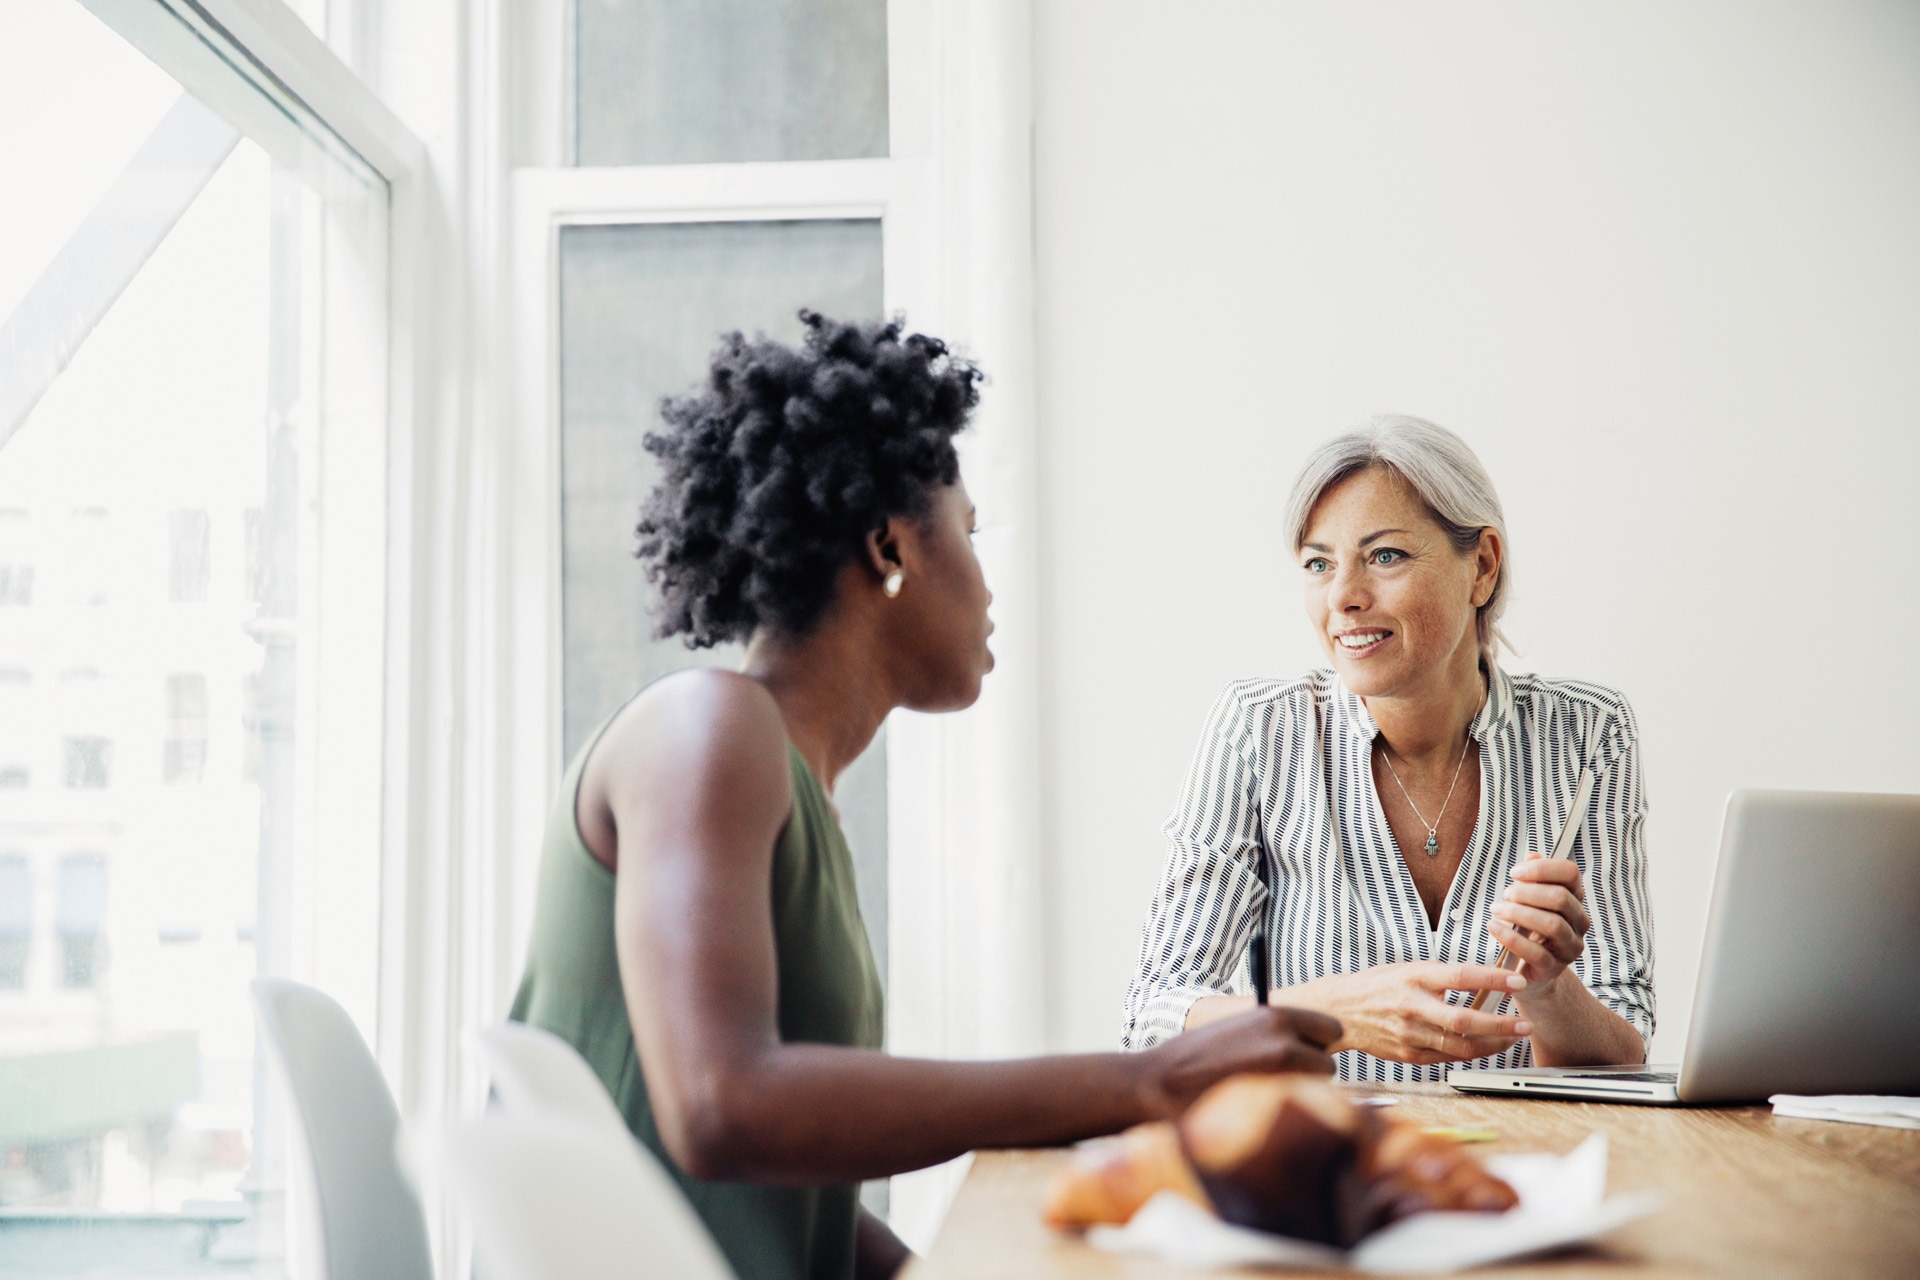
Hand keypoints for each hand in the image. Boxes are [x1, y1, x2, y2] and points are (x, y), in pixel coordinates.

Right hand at [1147, 1005, 1341, 1114]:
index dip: (1316, 1043)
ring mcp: (1280, 1074)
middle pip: (1327, 1060)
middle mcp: (1284, 1039)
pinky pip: (1298, 1109)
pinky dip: (1285, 1111)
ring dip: (1298, 1093)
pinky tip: (1258, 1107)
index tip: (1301, 1053)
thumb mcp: (1240, 1028)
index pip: (1330, 1028)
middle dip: (1310, 1071)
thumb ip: (1274, 1033)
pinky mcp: (1272, 1102)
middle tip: (1276, 1078)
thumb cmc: (1196, 1057)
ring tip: (1262, 1093)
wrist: (1160, 1082)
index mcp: (1276, 1016)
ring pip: (1316, 1089)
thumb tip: (1308, 1045)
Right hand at [1281, 963, 1531, 1064]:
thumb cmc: (1378, 987)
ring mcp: (1409, 1034)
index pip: (1460, 976)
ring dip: (1492, 1044)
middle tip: (1524, 1024)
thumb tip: (1486, 982)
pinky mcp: (1408, 1055)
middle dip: (1500, 1026)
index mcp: (1413, 977)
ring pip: (1460, 1046)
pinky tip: (1485, 1046)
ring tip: (1512, 1038)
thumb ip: (1443, 978)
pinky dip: (1471, 1053)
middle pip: (1464, 1020)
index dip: (1492, 978)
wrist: (1340, 1011)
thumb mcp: (1408, 970)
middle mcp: (1412, 1006)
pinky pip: (1448, 1058)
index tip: (1517, 980)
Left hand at [1489, 852, 1590, 1000]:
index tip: (1514, 873)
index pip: (1570, 873)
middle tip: (1506, 895)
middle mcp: (1578, 923)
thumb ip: (1531, 879)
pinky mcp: (1553, 968)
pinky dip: (1511, 937)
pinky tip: (1493, 927)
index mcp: (1574, 900)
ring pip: (1552, 924)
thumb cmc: (1527, 929)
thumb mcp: (1528, 901)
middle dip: (1528, 892)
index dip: (1542, 868)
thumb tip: (1533, 855)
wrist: (1528, 971)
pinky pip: (1536, 952)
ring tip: (1497, 910)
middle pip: (1561, 898)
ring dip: (1519, 913)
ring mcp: (1569, 947)